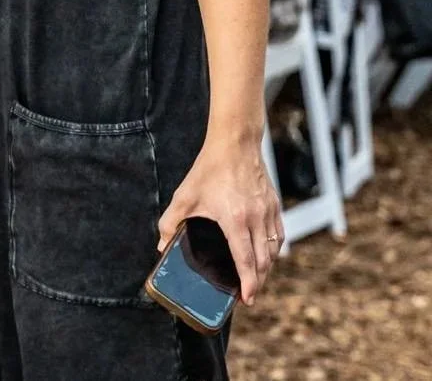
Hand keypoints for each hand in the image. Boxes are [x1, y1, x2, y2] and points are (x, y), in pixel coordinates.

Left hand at [157, 134, 281, 306]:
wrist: (235, 142)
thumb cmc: (210, 168)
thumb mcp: (185, 195)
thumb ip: (170, 222)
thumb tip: (162, 246)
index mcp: (235, 220)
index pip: (246, 260)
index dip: (248, 283)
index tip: (247, 299)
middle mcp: (256, 218)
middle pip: (263, 260)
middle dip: (257, 281)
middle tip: (248, 293)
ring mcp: (268, 211)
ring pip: (273, 249)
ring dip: (266, 267)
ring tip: (255, 277)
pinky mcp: (274, 204)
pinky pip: (278, 234)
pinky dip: (274, 249)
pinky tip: (266, 253)